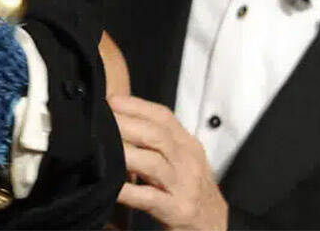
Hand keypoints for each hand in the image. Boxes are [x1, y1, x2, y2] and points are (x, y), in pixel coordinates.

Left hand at [108, 95, 227, 230]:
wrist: (217, 225)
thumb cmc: (191, 190)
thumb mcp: (182, 161)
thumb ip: (159, 143)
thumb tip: (123, 124)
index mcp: (187, 145)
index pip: (162, 116)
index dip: (136, 106)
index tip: (111, 100)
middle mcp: (188, 161)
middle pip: (156, 135)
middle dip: (126, 124)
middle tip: (101, 120)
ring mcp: (184, 186)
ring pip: (153, 163)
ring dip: (125, 153)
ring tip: (102, 146)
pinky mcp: (177, 210)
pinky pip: (149, 197)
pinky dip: (129, 191)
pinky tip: (113, 187)